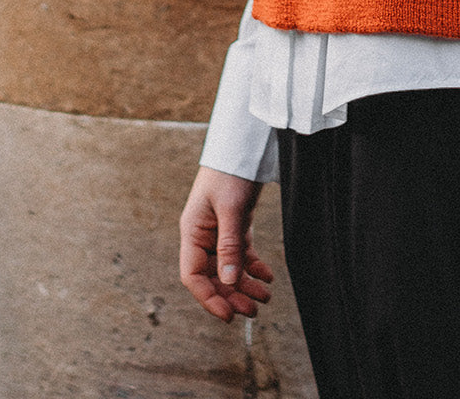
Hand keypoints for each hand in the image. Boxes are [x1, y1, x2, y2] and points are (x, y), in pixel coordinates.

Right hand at [179, 165, 273, 321]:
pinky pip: (241, 254)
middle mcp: (202, 235)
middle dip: (232, 295)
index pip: (193, 275)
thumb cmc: (231, 172)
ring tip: (265, 297)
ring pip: (228, 268)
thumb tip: (228, 281)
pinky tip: (267, 276)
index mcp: (192, 231)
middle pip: (213, 275)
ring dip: (244, 285)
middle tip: (253, 310)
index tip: (228, 314)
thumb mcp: (231, 209)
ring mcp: (218, 231)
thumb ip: (229, 245)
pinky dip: (253, 267)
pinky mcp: (234, 225)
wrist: (244, 145)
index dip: (209, 298)